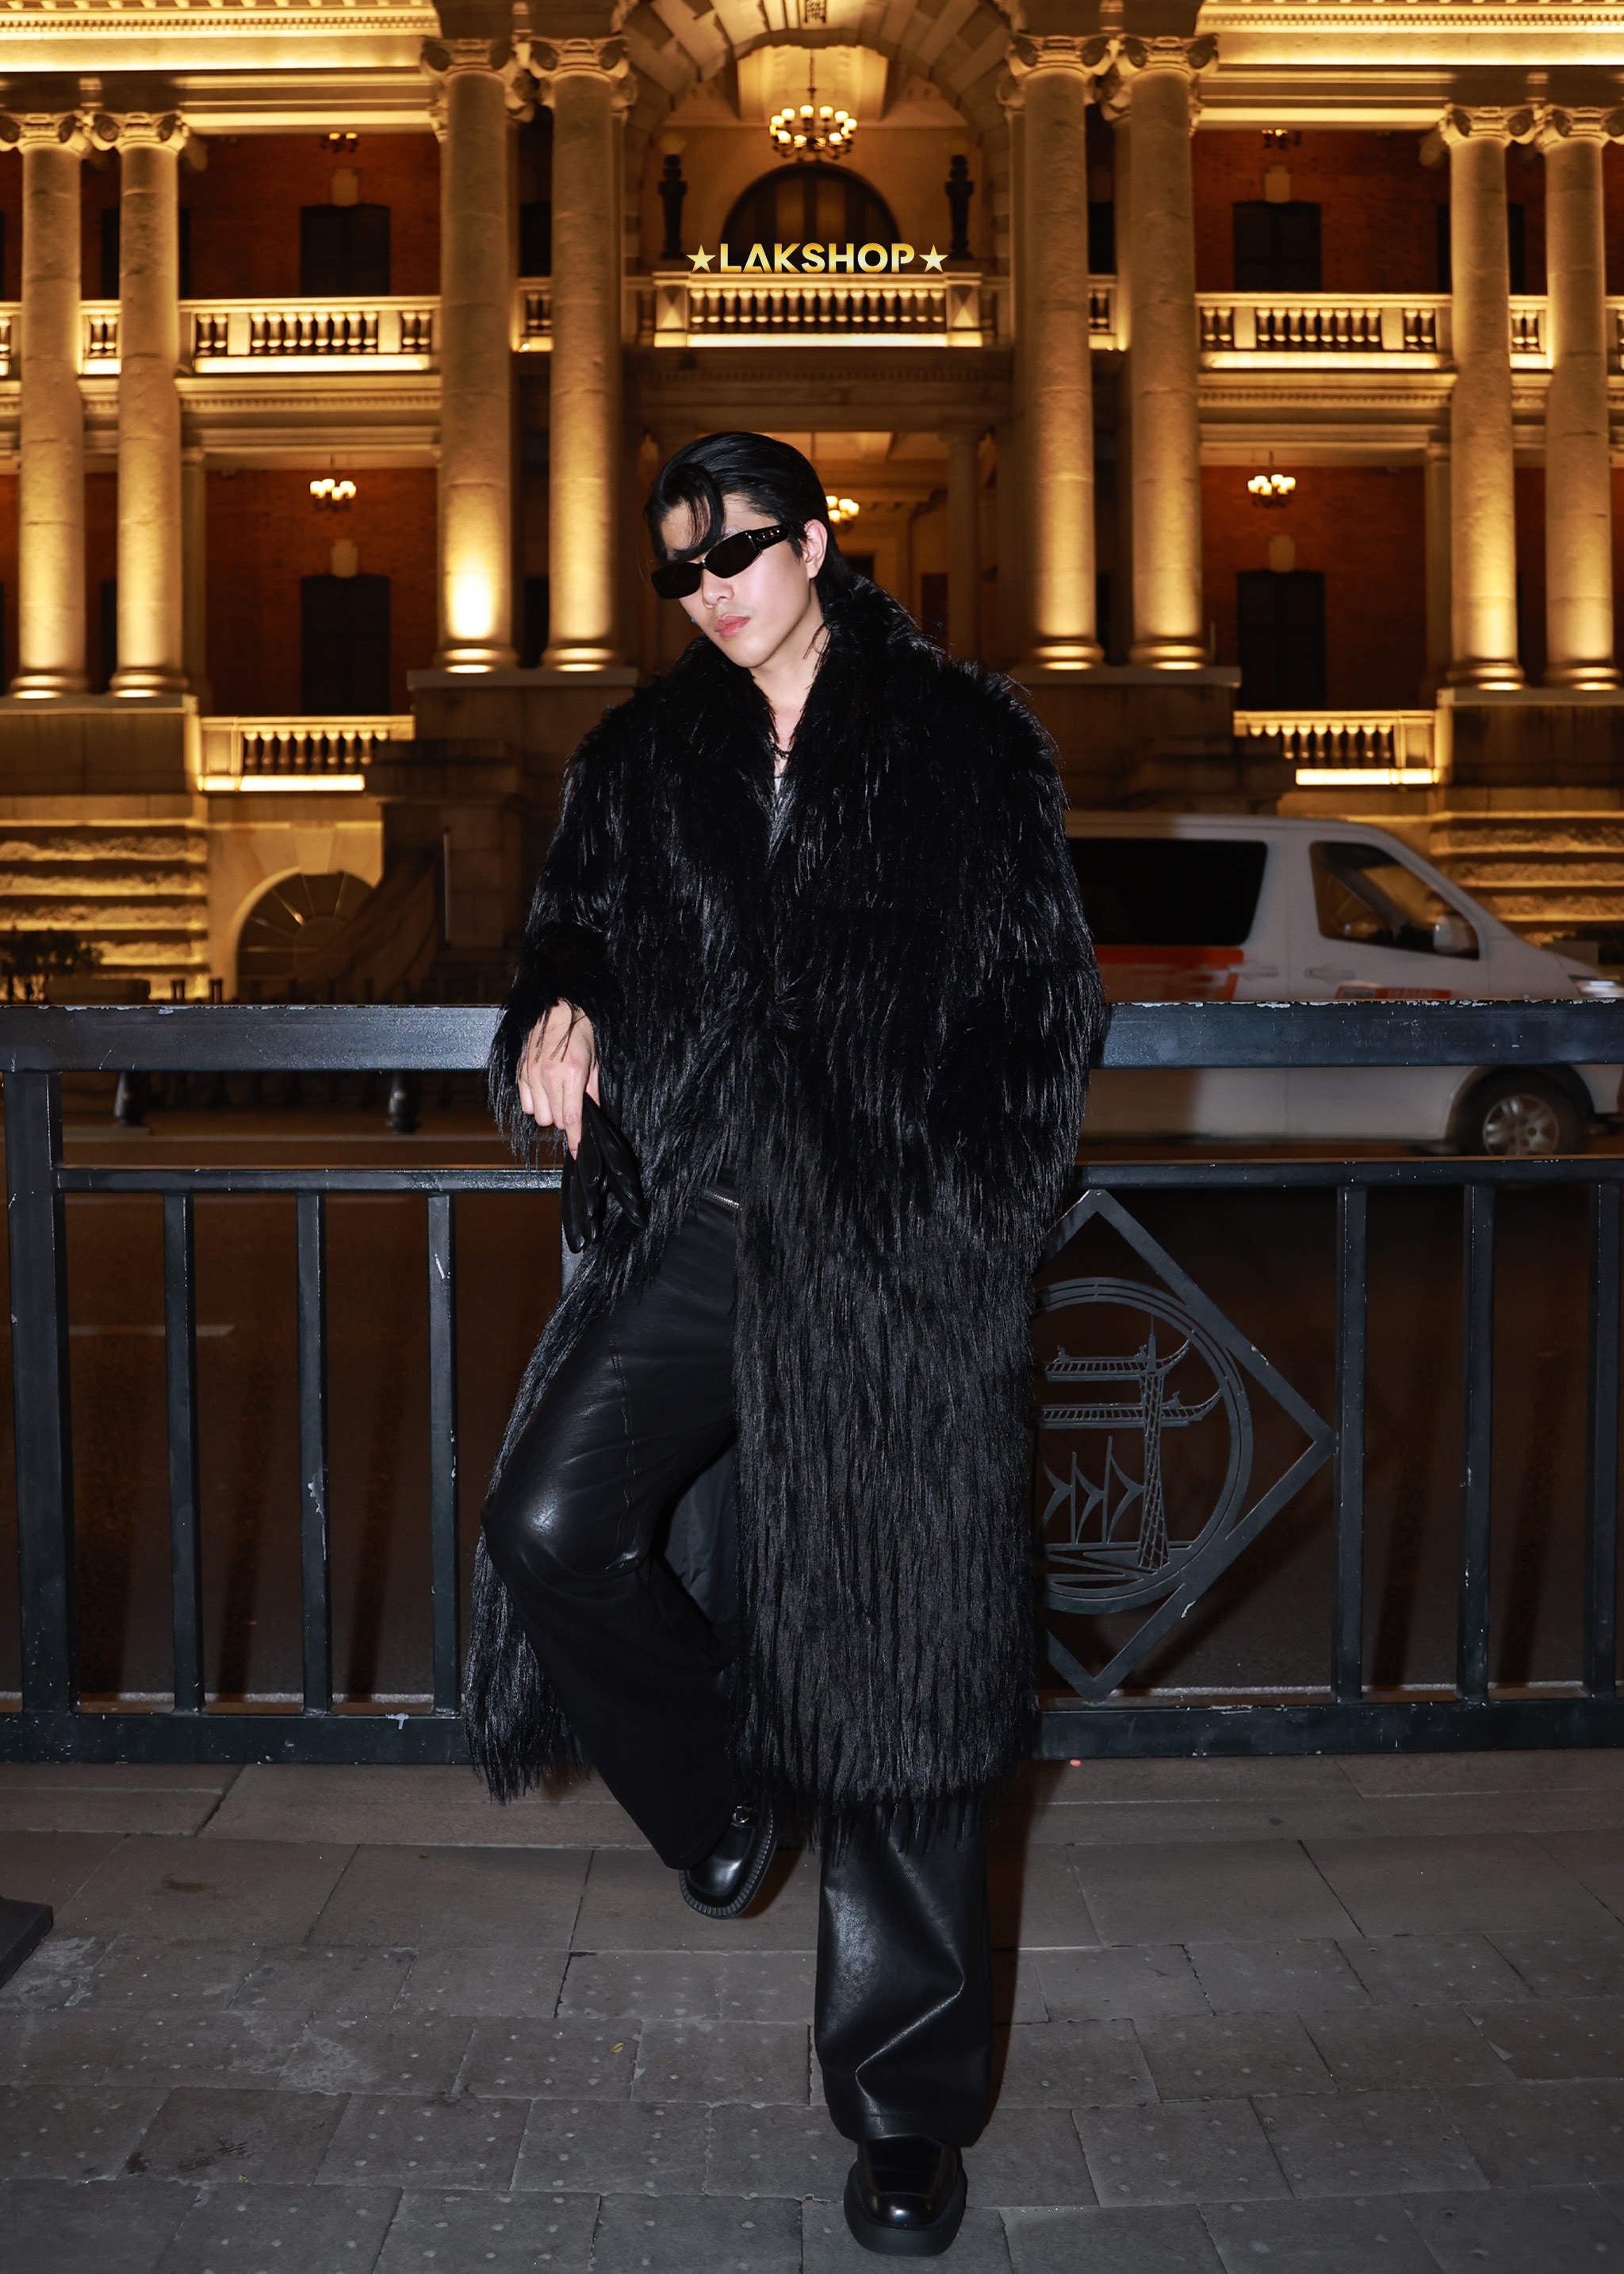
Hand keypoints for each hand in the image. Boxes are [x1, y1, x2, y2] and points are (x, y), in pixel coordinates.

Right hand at [516, 1002, 600, 1153]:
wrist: (557, 1008)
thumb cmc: (580, 1032)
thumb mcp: (595, 1062)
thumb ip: (592, 1091)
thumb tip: (593, 1114)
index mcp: (572, 1074)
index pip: (572, 1118)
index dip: (576, 1138)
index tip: (579, 1151)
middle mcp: (549, 1076)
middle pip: (553, 1120)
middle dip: (564, 1120)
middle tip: (571, 1106)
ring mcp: (532, 1074)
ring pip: (537, 1115)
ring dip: (548, 1112)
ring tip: (557, 1097)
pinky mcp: (521, 1071)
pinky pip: (525, 1103)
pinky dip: (534, 1103)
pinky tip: (543, 1092)